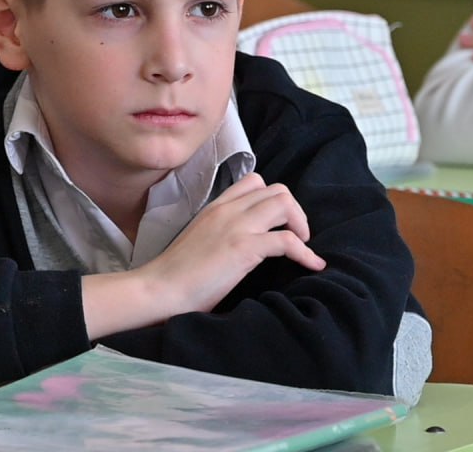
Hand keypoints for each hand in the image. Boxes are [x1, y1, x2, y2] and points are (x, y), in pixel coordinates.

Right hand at [81, 172, 324, 339]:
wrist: (159, 290)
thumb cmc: (176, 275)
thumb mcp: (200, 240)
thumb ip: (221, 232)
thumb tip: (243, 244)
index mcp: (216, 207)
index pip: (254, 182)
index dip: (274, 199)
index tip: (279, 223)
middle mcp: (227, 210)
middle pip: (276, 189)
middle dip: (295, 211)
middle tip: (297, 237)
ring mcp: (235, 226)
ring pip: (284, 203)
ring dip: (301, 225)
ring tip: (304, 247)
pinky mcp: (243, 248)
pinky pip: (287, 240)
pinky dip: (306, 252)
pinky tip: (312, 265)